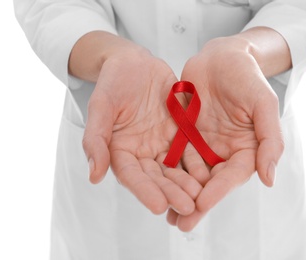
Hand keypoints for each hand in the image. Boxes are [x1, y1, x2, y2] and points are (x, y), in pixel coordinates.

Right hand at [81, 43, 201, 215]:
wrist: (134, 64)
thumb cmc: (112, 83)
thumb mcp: (101, 107)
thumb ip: (96, 139)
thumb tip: (94, 176)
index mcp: (120, 151)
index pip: (132, 176)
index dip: (145, 191)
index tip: (159, 207)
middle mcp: (143, 153)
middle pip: (157, 177)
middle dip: (172, 193)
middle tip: (188, 208)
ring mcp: (163, 144)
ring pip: (176, 168)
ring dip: (188, 183)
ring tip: (201, 197)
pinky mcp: (180, 134)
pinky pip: (191, 150)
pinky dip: (200, 163)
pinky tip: (211, 174)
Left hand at [166, 35, 284, 230]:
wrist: (221, 56)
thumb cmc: (247, 77)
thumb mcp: (263, 104)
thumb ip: (269, 140)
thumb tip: (269, 179)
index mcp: (246, 148)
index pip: (232, 175)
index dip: (218, 191)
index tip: (201, 205)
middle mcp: (224, 151)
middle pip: (210, 182)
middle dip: (196, 203)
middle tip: (181, 224)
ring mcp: (204, 144)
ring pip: (191, 173)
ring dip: (178, 193)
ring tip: (165, 213)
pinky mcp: (185, 135)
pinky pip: (175, 155)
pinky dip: (167, 171)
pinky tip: (154, 184)